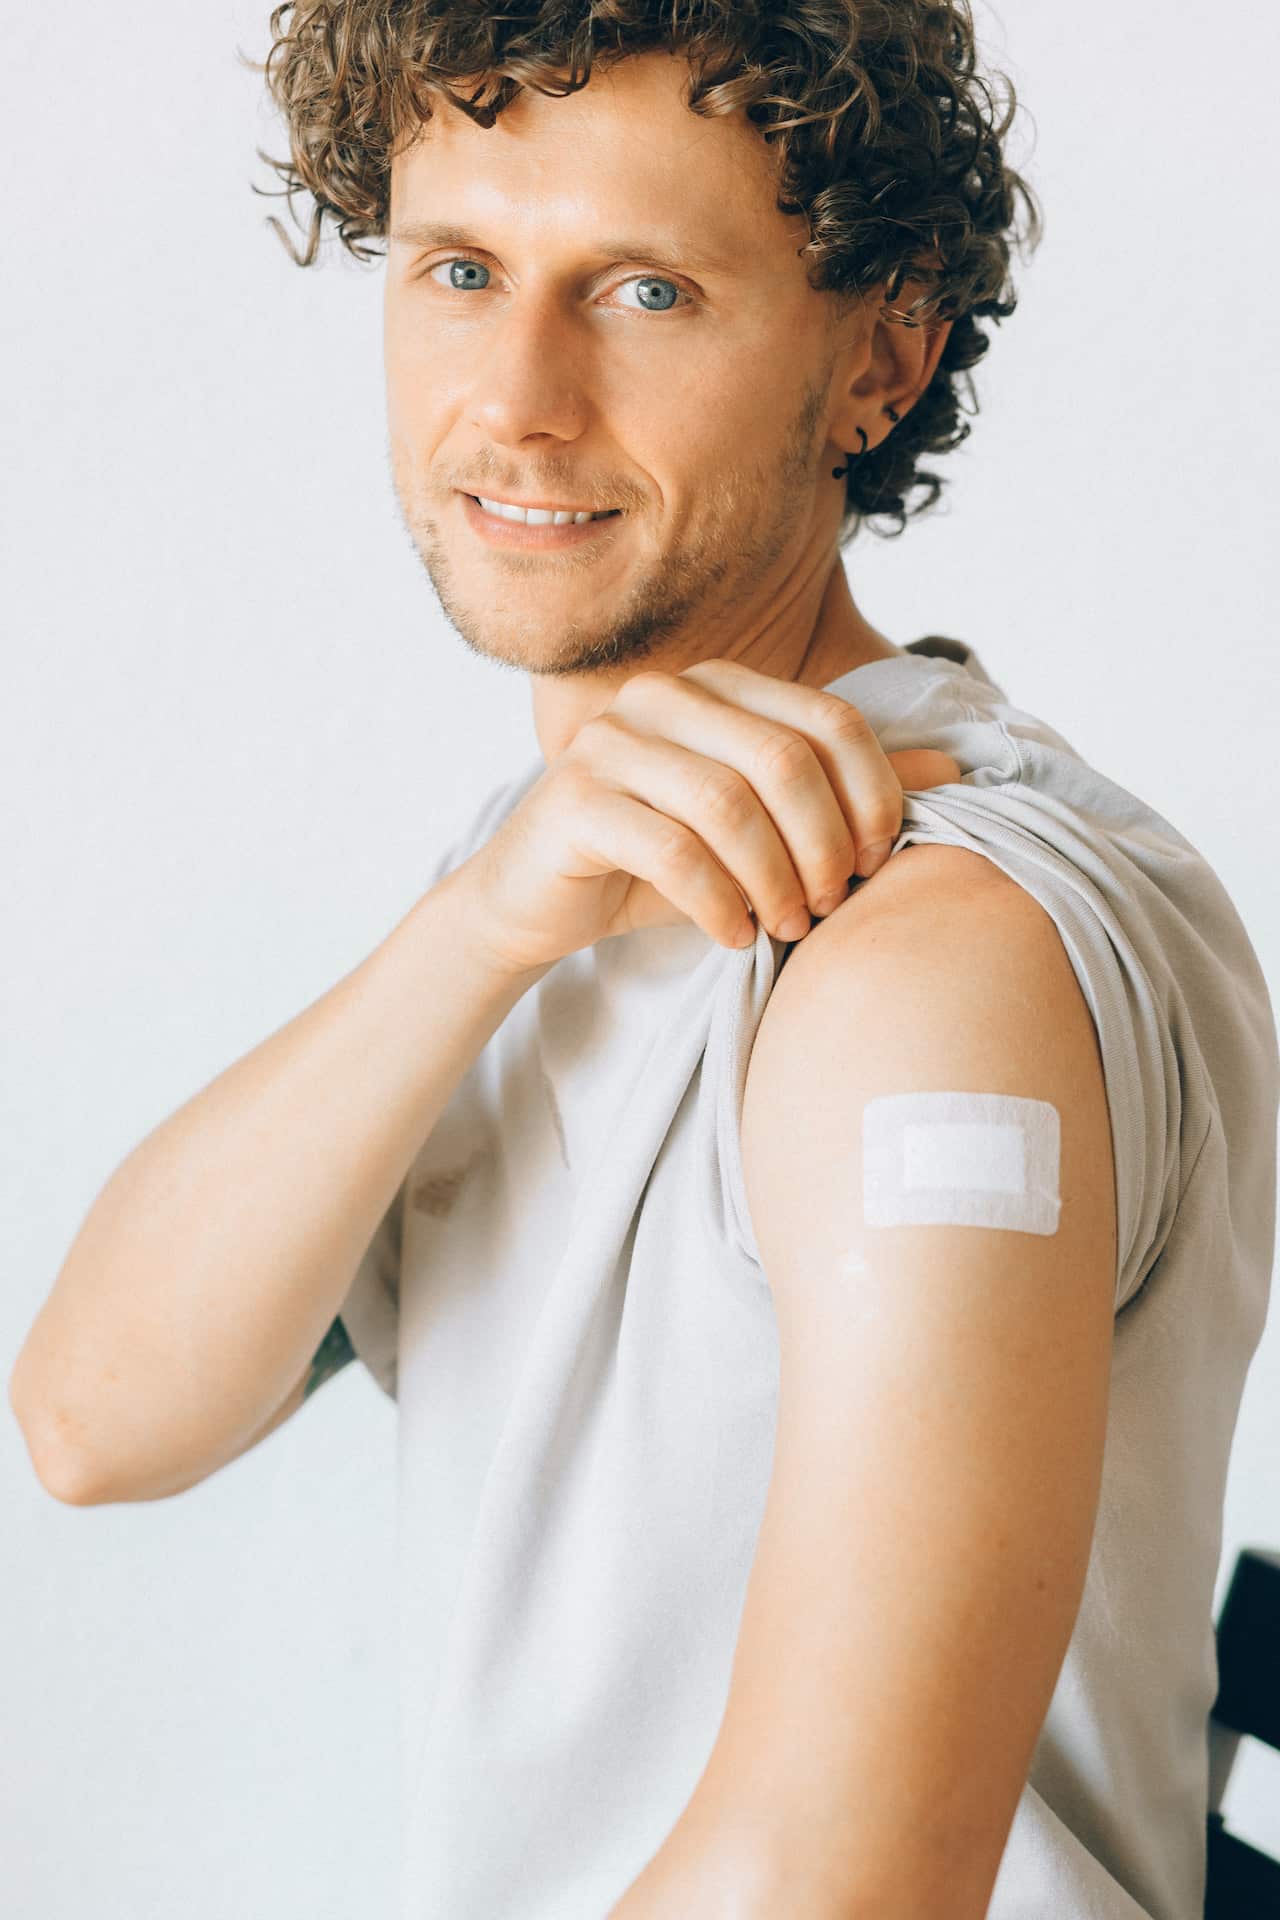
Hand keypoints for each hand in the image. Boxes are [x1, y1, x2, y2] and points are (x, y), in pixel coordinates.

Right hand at [458, 656, 962, 981]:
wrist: (535, 903)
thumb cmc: (657, 864)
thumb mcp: (761, 828)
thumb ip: (844, 791)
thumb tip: (955, 769)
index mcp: (716, 685)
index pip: (828, 718)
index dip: (872, 791)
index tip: (877, 861)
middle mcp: (660, 696)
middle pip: (784, 757)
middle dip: (825, 842)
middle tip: (831, 904)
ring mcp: (609, 742)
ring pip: (728, 804)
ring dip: (775, 878)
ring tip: (788, 926)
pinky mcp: (573, 800)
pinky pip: (672, 849)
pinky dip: (719, 902)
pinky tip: (733, 935)